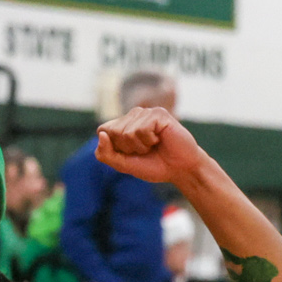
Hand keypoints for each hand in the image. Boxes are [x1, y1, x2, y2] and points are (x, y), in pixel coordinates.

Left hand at [93, 107, 207, 184]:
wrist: (180, 169)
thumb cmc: (153, 166)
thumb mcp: (124, 165)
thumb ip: (106, 154)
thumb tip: (101, 135)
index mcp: (123, 125)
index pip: (102, 130)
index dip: (113, 147)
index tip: (129, 153)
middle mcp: (133, 116)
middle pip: (113, 132)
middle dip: (128, 148)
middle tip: (145, 150)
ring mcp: (146, 112)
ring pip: (127, 132)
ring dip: (140, 146)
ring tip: (153, 145)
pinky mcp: (158, 113)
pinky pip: (142, 129)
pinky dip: (149, 140)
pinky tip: (160, 139)